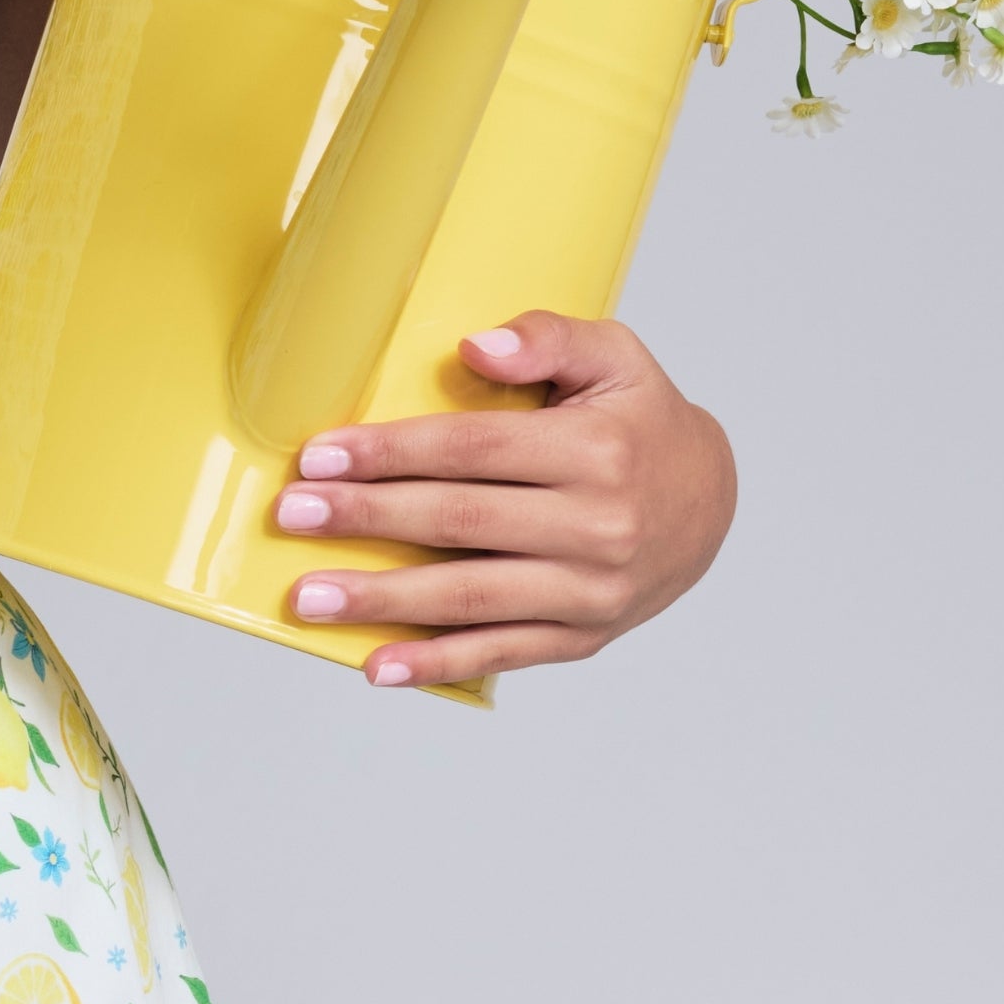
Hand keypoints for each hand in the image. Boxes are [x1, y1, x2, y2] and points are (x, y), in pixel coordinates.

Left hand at [271, 310, 735, 691]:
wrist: (711, 505)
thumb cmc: (642, 422)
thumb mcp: (615, 356)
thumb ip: (548, 337)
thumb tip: (474, 346)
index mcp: (595, 450)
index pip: (472, 451)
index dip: (391, 454)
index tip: (320, 457)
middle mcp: (598, 525)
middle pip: (460, 523)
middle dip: (367, 521)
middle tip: (292, 517)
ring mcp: (591, 590)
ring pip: (472, 597)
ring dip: (384, 601)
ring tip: (310, 598)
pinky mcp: (584, 636)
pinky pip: (501, 652)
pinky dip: (437, 663)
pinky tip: (378, 665)